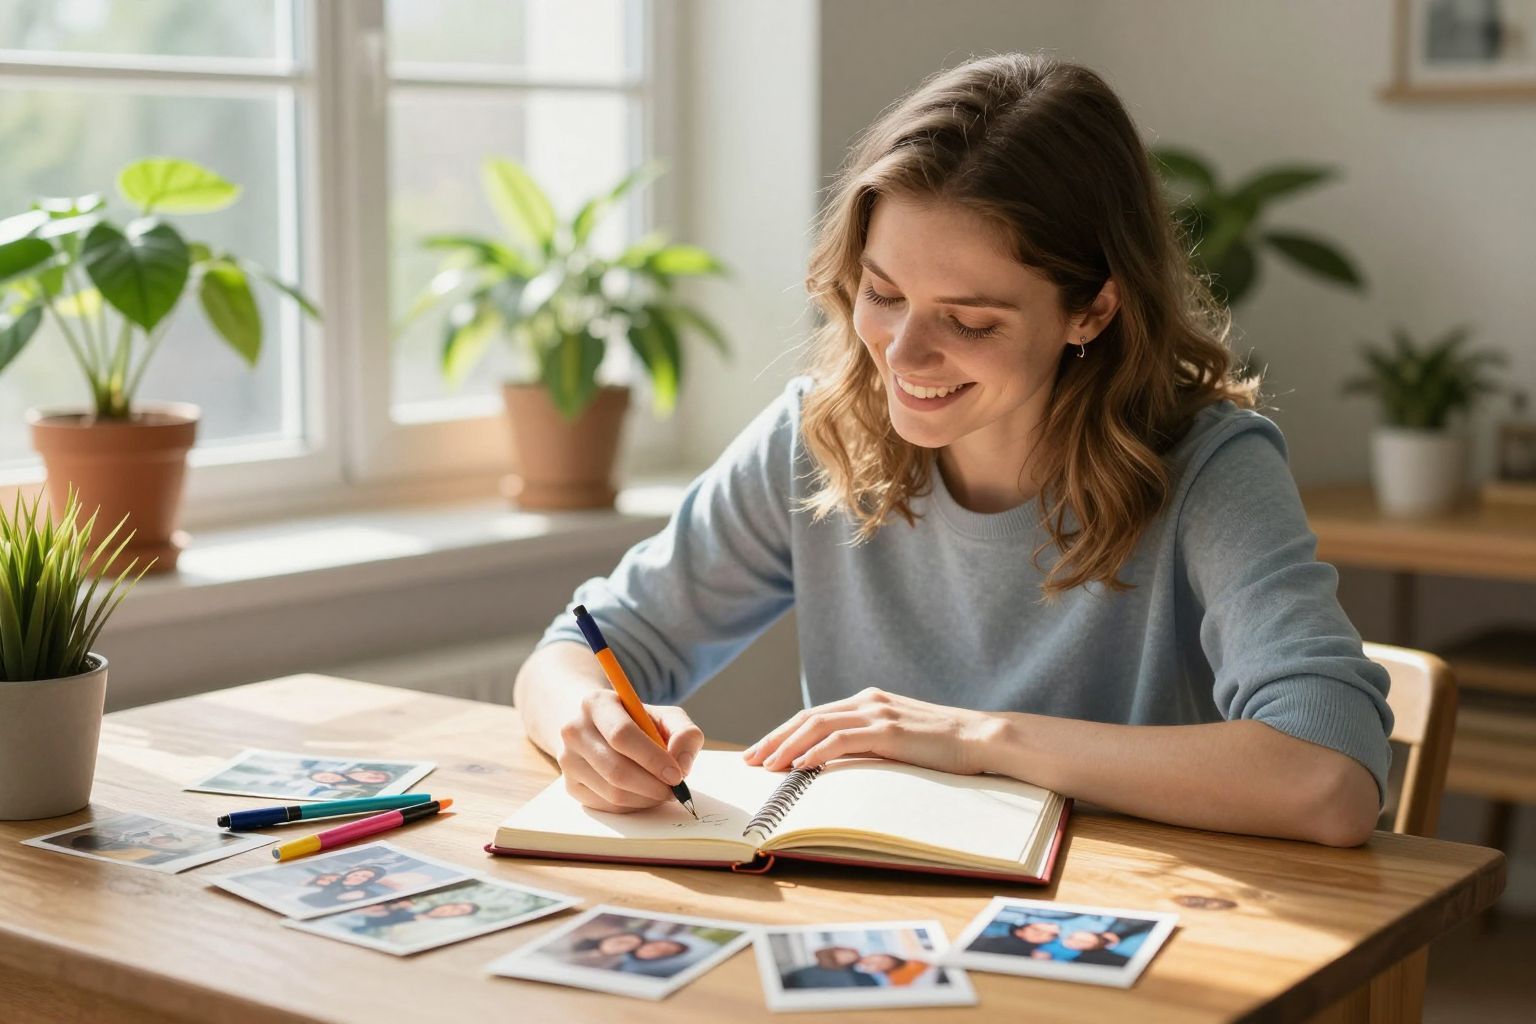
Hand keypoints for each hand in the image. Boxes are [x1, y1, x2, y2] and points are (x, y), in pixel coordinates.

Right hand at [556, 691, 704, 812]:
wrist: (599, 728)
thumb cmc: (637, 723)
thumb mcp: (664, 716)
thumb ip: (684, 732)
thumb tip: (682, 763)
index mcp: (596, 703)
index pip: (622, 735)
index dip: (652, 758)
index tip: (677, 775)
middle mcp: (574, 730)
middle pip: (616, 769)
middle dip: (652, 785)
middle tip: (674, 790)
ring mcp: (568, 760)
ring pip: (612, 792)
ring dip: (645, 798)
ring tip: (662, 790)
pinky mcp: (570, 785)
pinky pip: (607, 805)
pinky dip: (633, 805)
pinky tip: (643, 793)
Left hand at [741, 687, 1001, 774]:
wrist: (982, 738)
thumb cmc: (943, 746)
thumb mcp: (898, 740)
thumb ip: (869, 743)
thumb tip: (835, 765)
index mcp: (867, 702)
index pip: (813, 716)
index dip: (782, 734)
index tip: (760, 753)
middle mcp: (867, 702)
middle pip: (807, 718)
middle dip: (774, 740)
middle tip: (749, 761)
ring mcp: (878, 713)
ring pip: (818, 725)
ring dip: (787, 747)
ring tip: (767, 767)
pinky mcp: (889, 731)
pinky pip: (843, 740)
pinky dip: (817, 751)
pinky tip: (800, 767)